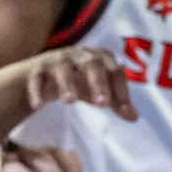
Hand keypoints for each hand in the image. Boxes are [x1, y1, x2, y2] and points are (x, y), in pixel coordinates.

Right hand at [21, 46, 137, 121]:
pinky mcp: (37, 68)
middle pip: (93, 63)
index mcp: (101, 57)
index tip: (125, 110)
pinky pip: (37, 77)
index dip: (121, 90)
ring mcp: (57, 59)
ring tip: (70, 102)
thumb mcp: (98, 91)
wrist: (43, 75)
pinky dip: (37, 91)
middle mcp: (80, 53)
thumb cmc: (79, 81)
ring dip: (67, 84)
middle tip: (102, 104)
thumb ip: (116, 103)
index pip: (115, 71)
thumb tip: (134, 118)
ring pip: (63, 67)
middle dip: (98, 83)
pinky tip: (38, 106)